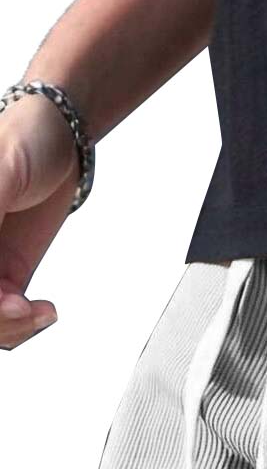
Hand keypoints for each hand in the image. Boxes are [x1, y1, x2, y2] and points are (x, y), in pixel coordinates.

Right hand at [0, 93, 79, 349]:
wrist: (58, 140)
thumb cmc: (22, 140)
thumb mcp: (1, 173)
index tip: (3, 297)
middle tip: (20, 308)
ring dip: (8, 329)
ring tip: (36, 312)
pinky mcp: (4, 277)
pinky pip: (4, 318)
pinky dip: (21, 325)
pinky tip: (42, 311)